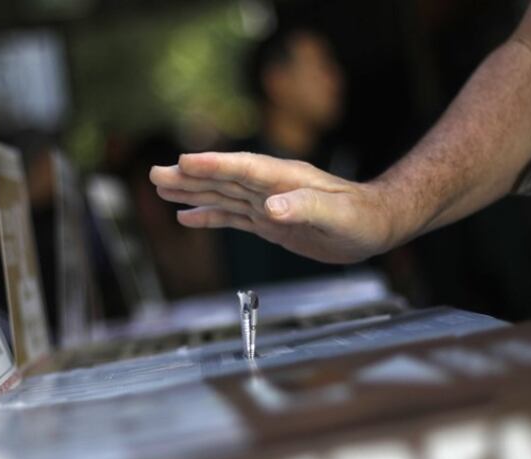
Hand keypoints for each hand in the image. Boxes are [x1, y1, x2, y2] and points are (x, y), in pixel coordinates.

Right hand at [149, 152, 401, 263]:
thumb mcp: (336, 215)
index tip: (184, 161)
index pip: (243, 169)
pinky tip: (188, 216)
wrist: (376, 225)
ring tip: (161, 187)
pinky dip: (210, 216)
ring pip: (223, 195)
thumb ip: (305, 208)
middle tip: (154, 173)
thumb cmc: (362, 218)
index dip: (214, 165)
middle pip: (223, 178)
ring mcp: (269, 204)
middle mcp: (272, 188)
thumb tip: (271, 208)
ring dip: (193, 192)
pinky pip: (234, 216)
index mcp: (286, 179)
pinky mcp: (271, 223)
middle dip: (189, 177)